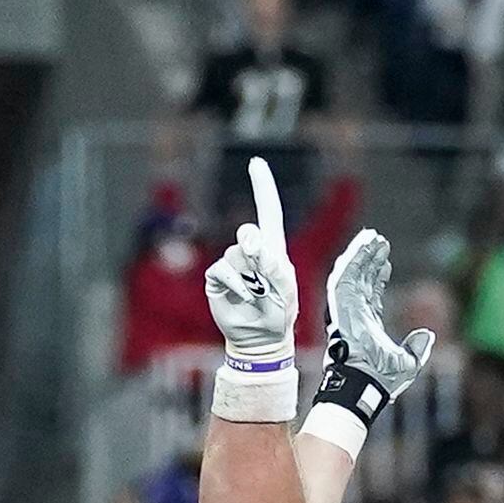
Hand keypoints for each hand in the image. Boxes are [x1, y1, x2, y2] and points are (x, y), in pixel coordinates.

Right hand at [202, 158, 297, 369]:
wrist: (260, 339)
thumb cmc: (279, 313)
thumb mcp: (286, 288)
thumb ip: (273, 265)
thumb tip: (253, 246)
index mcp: (273, 248)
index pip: (268, 211)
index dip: (262, 187)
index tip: (256, 163)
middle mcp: (251, 253)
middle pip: (247, 232)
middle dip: (254, 245)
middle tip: (261, 263)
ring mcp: (233, 266)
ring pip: (235, 254)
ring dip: (248, 275)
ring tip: (257, 296)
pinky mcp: (217, 280)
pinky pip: (221, 270)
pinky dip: (235, 283)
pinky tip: (244, 297)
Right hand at [320, 227, 433, 401]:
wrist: (365, 384)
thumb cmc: (382, 380)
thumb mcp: (407, 364)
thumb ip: (417, 349)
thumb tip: (426, 336)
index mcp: (368, 326)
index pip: (371, 295)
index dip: (378, 277)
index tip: (386, 262)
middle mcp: (355, 316)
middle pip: (361, 281)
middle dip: (370, 260)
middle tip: (380, 241)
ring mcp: (346, 311)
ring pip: (351, 275)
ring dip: (361, 254)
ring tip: (372, 236)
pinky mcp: (341, 306)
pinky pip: (344, 277)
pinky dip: (352, 259)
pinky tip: (362, 244)